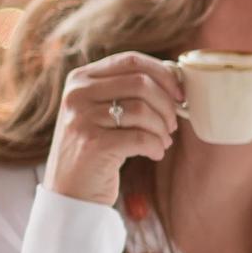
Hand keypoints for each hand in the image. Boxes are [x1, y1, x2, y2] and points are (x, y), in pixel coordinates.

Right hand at [48, 52, 185, 205]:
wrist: (71, 192)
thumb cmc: (97, 147)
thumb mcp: (103, 111)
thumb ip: (128, 90)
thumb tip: (175, 75)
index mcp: (80, 78)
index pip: (131, 60)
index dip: (164, 74)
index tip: (180, 95)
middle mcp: (77, 94)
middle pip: (141, 83)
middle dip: (167, 105)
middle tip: (172, 124)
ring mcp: (81, 118)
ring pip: (143, 110)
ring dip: (162, 129)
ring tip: (162, 141)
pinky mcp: (92, 144)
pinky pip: (141, 137)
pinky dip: (156, 146)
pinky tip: (154, 153)